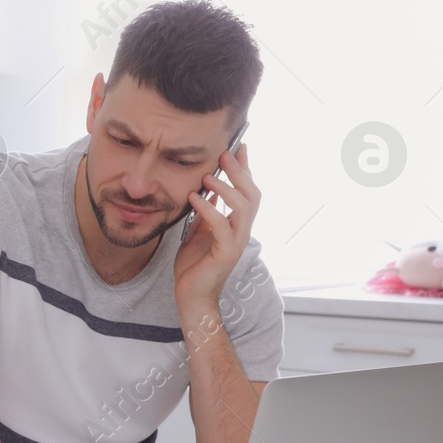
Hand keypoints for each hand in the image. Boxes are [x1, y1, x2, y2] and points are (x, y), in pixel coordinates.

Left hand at [173, 143, 258, 313]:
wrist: (191, 296)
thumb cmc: (194, 265)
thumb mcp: (198, 231)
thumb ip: (205, 212)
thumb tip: (204, 189)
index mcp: (237, 224)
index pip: (247, 191)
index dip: (245, 169)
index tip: (238, 146)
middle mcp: (242, 231)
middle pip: (252, 194)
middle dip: (240, 172)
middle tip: (224, 154)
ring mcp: (236, 242)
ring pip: (244, 208)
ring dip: (227, 188)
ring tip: (208, 176)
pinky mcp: (225, 253)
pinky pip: (222, 226)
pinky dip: (209, 209)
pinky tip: (195, 198)